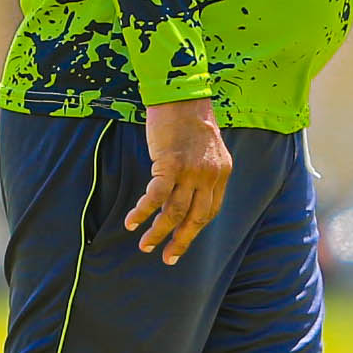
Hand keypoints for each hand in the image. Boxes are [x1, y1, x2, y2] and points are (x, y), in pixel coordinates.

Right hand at [124, 98, 231, 264]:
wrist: (181, 94)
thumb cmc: (189, 119)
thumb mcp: (206, 148)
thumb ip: (202, 171)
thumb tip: (186, 195)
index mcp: (221, 173)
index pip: (210, 211)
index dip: (194, 230)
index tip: (181, 243)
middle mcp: (210, 175)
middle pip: (196, 218)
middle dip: (180, 241)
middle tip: (167, 258)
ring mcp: (191, 171)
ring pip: (174, 212)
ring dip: (158, 232)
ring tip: (144, 245)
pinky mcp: (170, 164)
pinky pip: (155, 197)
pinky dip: (142, 212)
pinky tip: (132, 222)